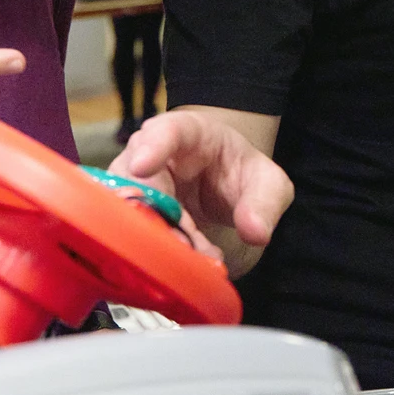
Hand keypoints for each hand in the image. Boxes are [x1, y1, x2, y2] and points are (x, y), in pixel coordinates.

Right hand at [110, 110, 294, 262]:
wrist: (225, 192)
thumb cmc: (241, 177)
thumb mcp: (267, 184)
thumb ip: (265, 203)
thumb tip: (255, 231)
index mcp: (188, 133)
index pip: (166, 130)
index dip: (152, 146)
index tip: (142, 166)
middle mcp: (150, 154)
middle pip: (134, 175)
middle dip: (154, 210)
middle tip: (182, 241)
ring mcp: (135, 185)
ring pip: (126, 209)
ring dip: (155, 236)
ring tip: (191, 255)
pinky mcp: (131, 215)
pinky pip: (130, 233)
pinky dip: (152, 252)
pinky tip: (182, 264)